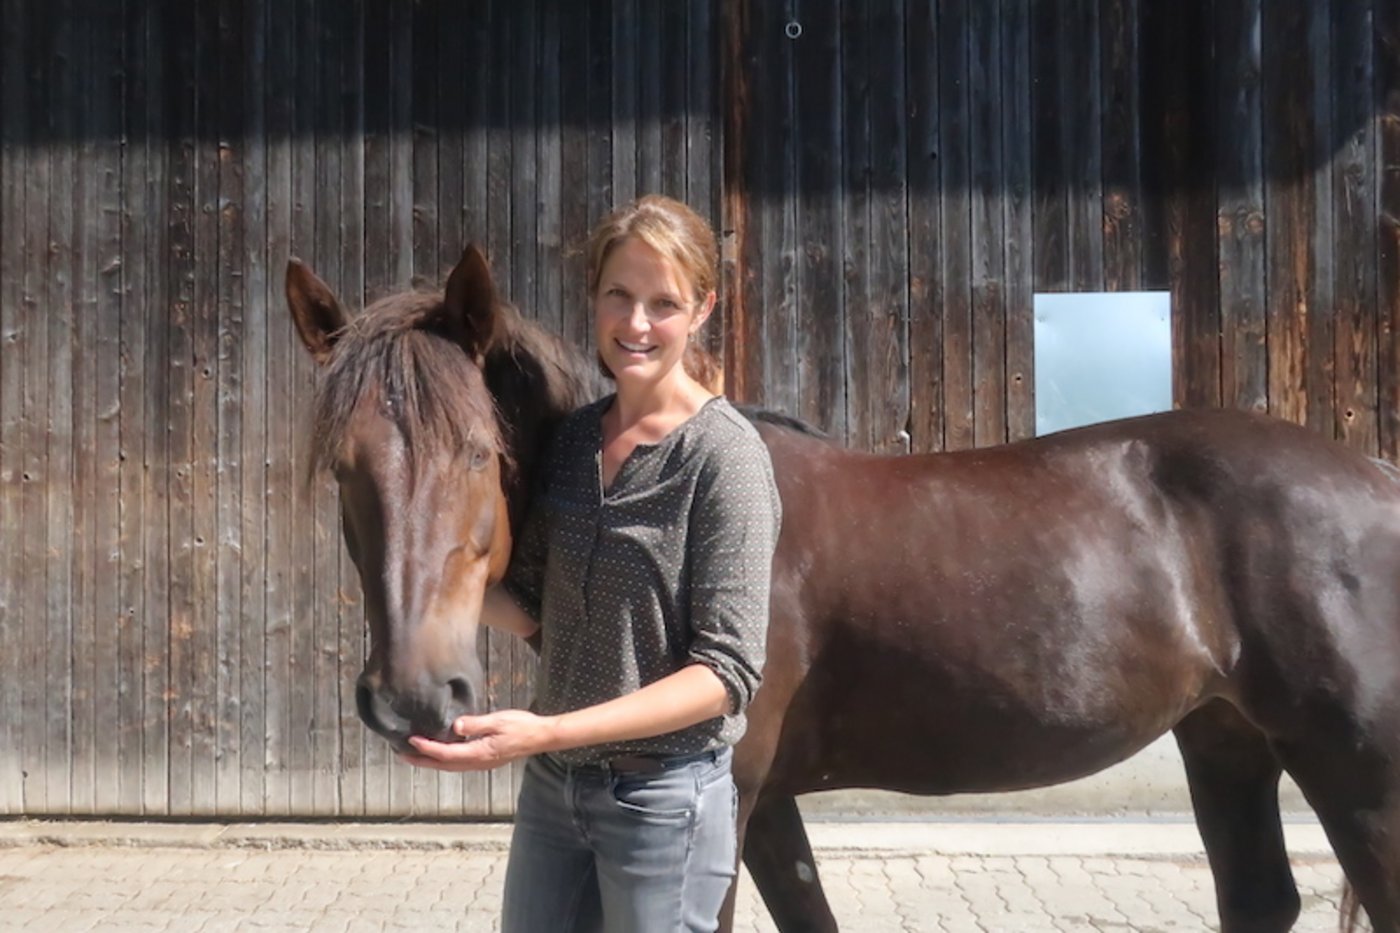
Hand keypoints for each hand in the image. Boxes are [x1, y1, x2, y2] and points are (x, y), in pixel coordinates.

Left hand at [400, 709, 559, 771]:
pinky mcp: (486, 759)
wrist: (540, 737)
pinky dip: (445, 760)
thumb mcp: (499, 721)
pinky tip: (441, 753)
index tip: (411, 740)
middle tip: (402, 756)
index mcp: (480, 753)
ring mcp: (482, 763)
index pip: (446, 753)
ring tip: (416, 756)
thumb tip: (455, 726)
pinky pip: (460, 763)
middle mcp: (478, 762)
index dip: (427, 748)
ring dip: (432, 762)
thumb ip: (476, 724)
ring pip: (451, 766)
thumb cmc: (522, 726)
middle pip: (444, 764)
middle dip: (423, 761)